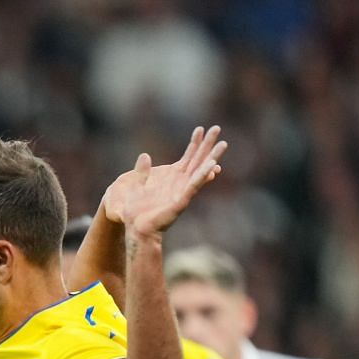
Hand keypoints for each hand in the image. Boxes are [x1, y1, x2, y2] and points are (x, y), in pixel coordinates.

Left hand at [102, 125, 228, 238]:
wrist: (136, 230)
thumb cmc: (136, 213)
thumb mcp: (136, 186)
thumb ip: (142, 172)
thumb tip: (144, 156)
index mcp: (172, 179)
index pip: (187, 158)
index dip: (194, 143)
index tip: (201, 128)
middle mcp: (181, 184)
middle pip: (198, 160)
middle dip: (207, 145)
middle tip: (217, 128)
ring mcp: (183, 192)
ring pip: (201, 172)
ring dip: (211, 158)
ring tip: (222, 144)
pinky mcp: (181, 201)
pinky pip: (193, 186)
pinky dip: (202, 176)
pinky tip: (212, 166)